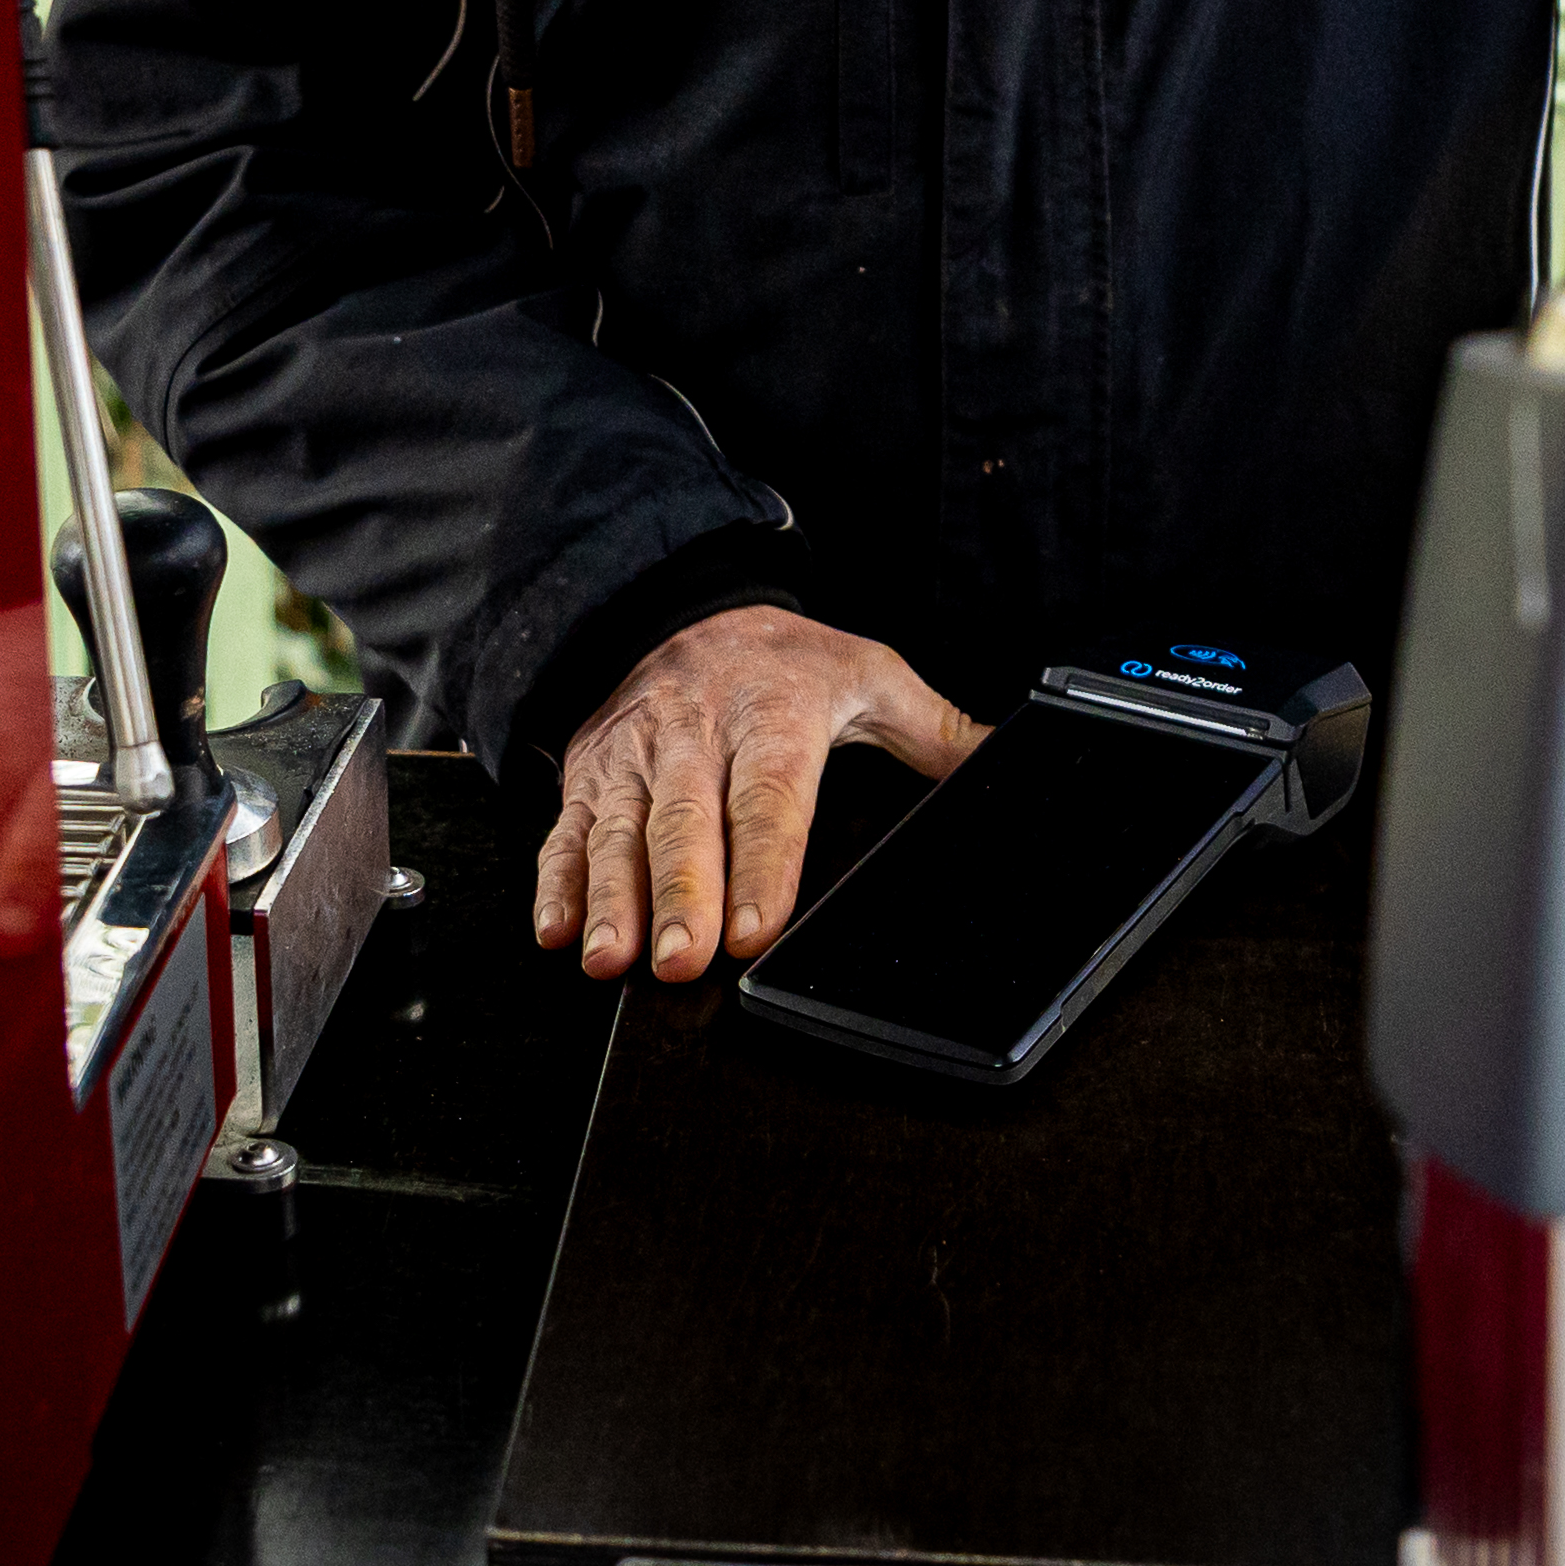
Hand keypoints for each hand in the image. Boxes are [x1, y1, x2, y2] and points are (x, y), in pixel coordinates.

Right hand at [538, 604, 984, 982]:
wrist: (681, 605)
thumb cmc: (785, 661)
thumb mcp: (869, 675)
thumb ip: (936, 729)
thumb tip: (1007, 763)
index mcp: (770, 712)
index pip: (768, 797)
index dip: (762, 864)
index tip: (756, 928)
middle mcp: (694, 734)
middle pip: (685, 824)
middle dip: (679, 896)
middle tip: (679, 960)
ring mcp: (634, 756)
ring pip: (619, 832)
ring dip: (612, 898)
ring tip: (610, 959)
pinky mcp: (590, 775)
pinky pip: (566, 831)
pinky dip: (556, 883)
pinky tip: (558, 930)